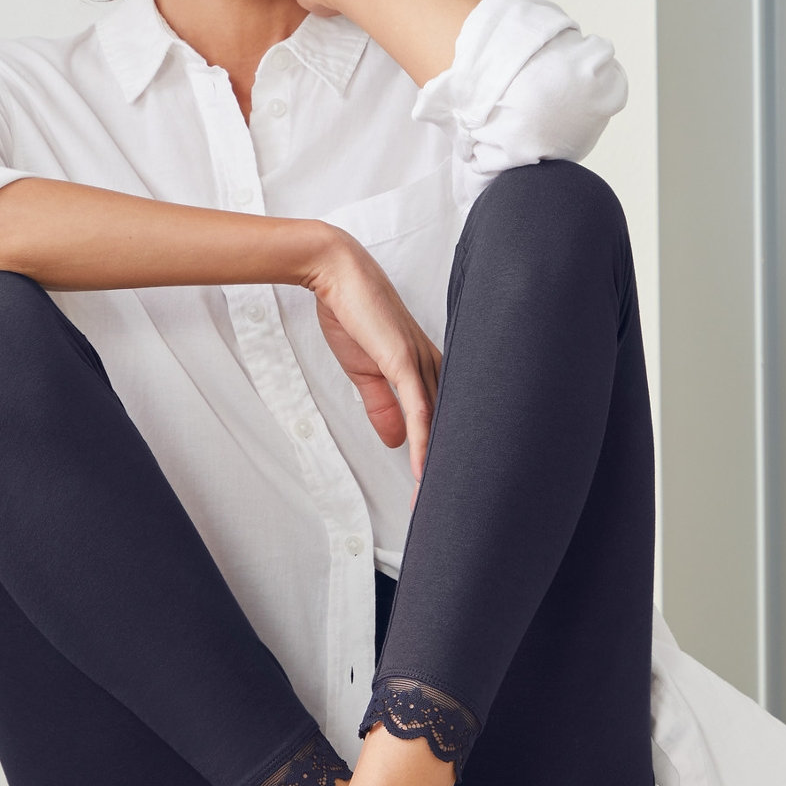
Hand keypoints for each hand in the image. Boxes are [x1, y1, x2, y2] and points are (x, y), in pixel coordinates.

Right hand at [303, 229, 440, 501]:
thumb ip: (382, 405)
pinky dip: (422, 442)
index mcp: (427, 369)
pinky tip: (421, 470)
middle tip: (449, 510)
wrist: (336, 275)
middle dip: (449, 472)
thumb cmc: (353, 313)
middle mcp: (434, 367)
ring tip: (433, 504)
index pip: (444, 422)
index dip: (444, 457)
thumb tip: (395, 440)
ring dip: (435, 468)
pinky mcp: (405, 361)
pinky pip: (418, 410)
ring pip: (437, 426)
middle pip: (449, 429)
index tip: (441, 491)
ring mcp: (422, 364)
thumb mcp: (365, 371)